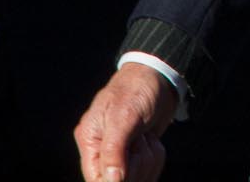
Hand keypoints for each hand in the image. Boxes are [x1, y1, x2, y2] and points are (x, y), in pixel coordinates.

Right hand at [76, 62, 176, 181]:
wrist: (159, 77)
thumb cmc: (137, 89)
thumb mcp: (123, 117)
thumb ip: (113, 150)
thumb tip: (110, 181)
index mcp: (90, 140)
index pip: (95, 178)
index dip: (114, 180)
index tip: (131, 168)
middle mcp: (102, 150)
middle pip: (119, 181)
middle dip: (136, 163)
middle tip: (139, 138)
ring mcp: (122, 154)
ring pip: (137, 177)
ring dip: (148, 158)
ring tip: (144, 135)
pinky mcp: (137, 156)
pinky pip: (150, 171)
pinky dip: (156, 157)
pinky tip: (151, 140)